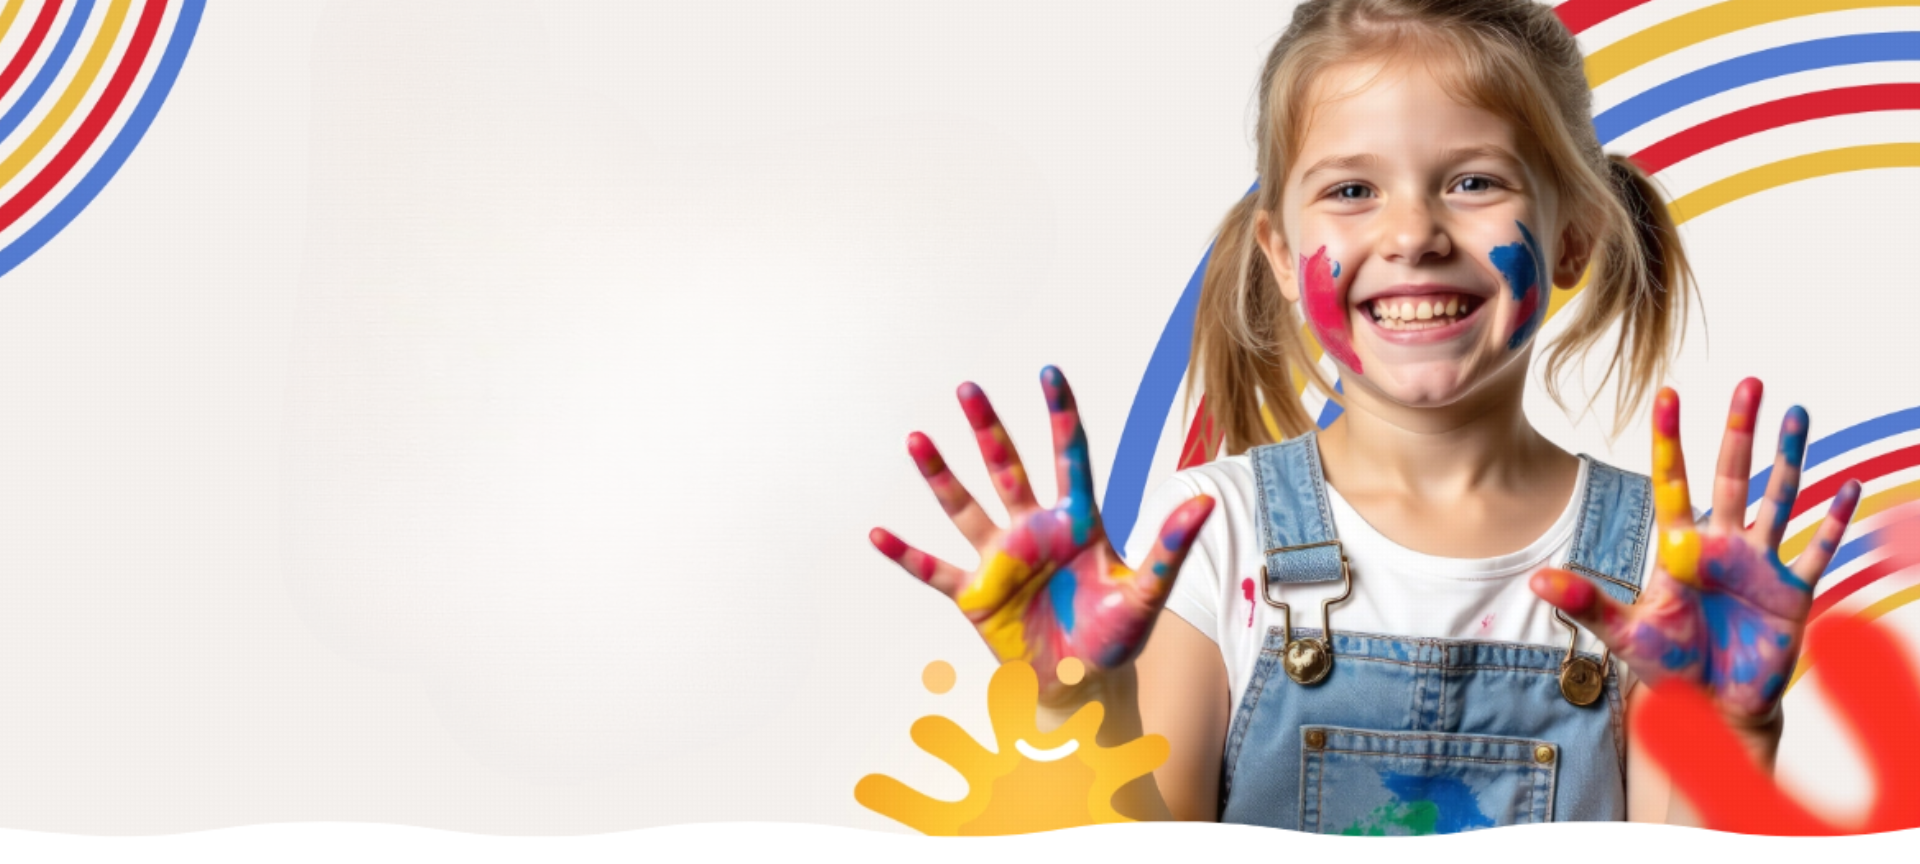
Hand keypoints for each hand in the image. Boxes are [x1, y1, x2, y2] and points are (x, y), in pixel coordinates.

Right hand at [869, 366, 1215, 705]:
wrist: (1082, 683)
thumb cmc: (1115, 635)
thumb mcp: (1146, 592)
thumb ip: (1170, 547)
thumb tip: (1204, 503)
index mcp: (1077, 522)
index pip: (1069, 458)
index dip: (1060, 417)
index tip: (1048, 374)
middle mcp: (1033, 530)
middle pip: (1007, 469)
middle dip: (988, 430)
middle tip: (969, 389)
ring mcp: (1000, 559)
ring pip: (965, 508)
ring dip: (940, 476)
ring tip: (917, 440)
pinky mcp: (975, 594)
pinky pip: (933, 569)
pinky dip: (905, 553)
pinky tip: (877, 533)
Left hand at [1532, 379, 1861, 733]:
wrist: (1710, 706)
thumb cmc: (1667, 664)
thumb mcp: (1625, 631)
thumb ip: (1586, 603)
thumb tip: (1536, 581)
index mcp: (1680, 547)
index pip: (1672, 482)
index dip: (1669, 440)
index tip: (1667, 394)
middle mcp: (1723, 545)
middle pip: (1733, 475)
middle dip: (1740, 430)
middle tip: (1749, 381)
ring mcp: (1760, 565)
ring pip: (1780, 498)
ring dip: (1791, 457)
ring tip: (1798, 413)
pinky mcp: (1791, 594)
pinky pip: (1818, 550)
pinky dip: (1835, 521)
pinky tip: (1850, 486)